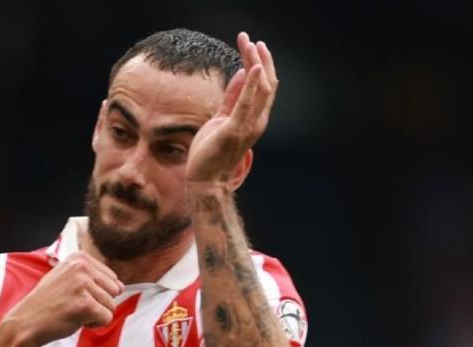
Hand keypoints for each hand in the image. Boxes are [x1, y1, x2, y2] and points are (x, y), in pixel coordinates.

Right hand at [3, 252, 122, 345]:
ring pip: (111, 306)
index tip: (74, 296)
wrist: (26, 322)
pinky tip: (75, 321)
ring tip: (72, 313)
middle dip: (99, 303)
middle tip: (74, 306)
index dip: (96, 293)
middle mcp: (82, 267)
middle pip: (114, 291)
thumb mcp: (66, 279)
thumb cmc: (47, 303)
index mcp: (79, 258)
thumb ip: (92, 278)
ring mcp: (83, 284)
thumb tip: (121, 286)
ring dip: (95, 315)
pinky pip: (106, 318)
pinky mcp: (85, 304)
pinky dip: (94, 325)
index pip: (111, 277)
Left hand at [186, 32, 277, 186]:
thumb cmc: (212, 152)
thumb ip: (232, 98)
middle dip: (261, 59)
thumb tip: (240, 74)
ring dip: (256, 63)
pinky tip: (252, 67)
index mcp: (255, 118)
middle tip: (251, 39)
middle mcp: (257, 121)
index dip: (262, 63)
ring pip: (260, 89)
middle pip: (266, 83)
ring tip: (251, 45)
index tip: (254, 44)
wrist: (206, 180)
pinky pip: (245, 103)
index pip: (264, 86)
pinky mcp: (234, 130)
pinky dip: (250, 84)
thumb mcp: (222, 118)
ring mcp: (248, 126)